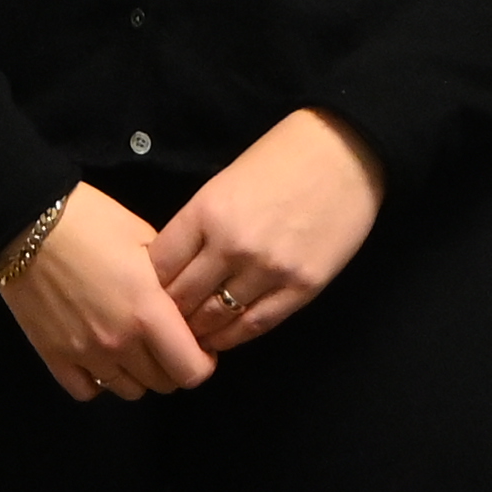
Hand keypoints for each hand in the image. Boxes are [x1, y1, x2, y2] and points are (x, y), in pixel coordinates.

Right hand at [0, 186, 212, 401]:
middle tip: (165, 340)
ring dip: (138, 373)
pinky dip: (98, 380)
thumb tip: (183, 304)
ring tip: (132, 346)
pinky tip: (99, 356)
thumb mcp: (144, 238)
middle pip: (164, 383)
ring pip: (129, 390)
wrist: (27, 221)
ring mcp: (85, 354)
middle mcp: (120, 343)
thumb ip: (170, 279)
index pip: (193, 371)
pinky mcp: (53, 356)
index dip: (203, 361)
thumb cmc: (91, 220)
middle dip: (172, 364)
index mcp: (148, 313)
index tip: (197, 343)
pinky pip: (87, 391)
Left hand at [150, 110, 381, 357]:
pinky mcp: (302, 288)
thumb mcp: (223, 182)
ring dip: (198, 331)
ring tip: (190, 337)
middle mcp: (232, 245)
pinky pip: (256, 325)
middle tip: (163, 324)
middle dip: (168, 314)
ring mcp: (268, 270)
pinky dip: (234, 337)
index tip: (147, 293)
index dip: (147, 285)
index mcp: (206, 212)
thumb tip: (175, 266)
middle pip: (182, 298)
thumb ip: (199, 224)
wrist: (345, 152)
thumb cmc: (281, 158)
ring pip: (216, 319)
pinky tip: (223, 339)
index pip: (159, 266)